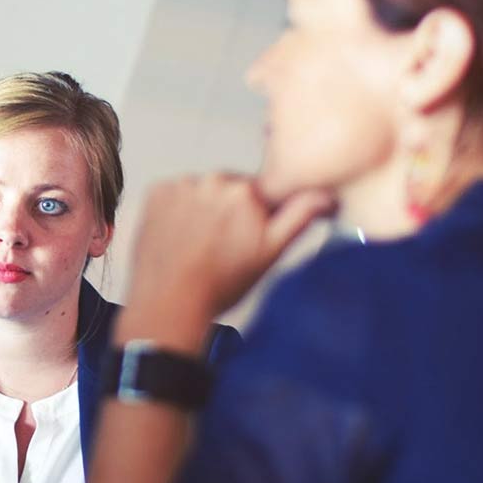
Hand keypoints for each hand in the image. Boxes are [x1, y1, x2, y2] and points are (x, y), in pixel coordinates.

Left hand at [126, 173, 333, 321]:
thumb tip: (326, 195)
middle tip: (221, 246)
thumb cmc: (220, 284)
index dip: (255, 216)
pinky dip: (177, 210)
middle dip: (229, 211)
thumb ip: (300, 216)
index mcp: (247, 191)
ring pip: (201, 191)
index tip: (245, 237)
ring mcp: (181, 185)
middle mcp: (213, 180)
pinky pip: (174, 194)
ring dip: (202, 209)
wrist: (170, 302)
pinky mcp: (156, 193)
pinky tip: (179, 237)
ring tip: (198, 245)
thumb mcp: (270, 253)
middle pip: (229, 189)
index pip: (260, 193)